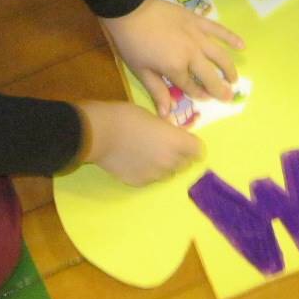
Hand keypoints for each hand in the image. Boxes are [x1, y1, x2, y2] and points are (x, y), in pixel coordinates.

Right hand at [77, 99, 203, 184]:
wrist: (99, 133)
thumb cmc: (126, 116)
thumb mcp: (152, 116)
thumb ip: (166, 129)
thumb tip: (170, 134)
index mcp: (176, 141)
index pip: (198, 150)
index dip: (192, 145)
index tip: (185, 141)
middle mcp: (170, 161)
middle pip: (185, 163)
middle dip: (179, 155)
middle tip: (164, 145)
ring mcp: (155, 175)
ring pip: (168, 173)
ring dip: (164, 165)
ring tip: (147, 153)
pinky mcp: (140, 182)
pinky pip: (151, 178)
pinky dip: (147, 171)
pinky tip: (134, 160)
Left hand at [103, 0, 244, 115]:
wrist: (131, 9)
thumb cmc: (132, 42)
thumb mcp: (141, 70)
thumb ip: (157, 91)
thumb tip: (167, 114)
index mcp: (176, 68)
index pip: (191, 86)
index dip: (198, 94)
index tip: (205, 99)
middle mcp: (191, 54)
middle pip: (209, 75)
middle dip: (219, 89)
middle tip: (228, 97)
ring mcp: (197, 36)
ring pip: (219, 56)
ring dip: (229, 69)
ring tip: (234, 79)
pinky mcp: (198, 20)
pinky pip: (218, 29)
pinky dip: (231, 37)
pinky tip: (242, 45)